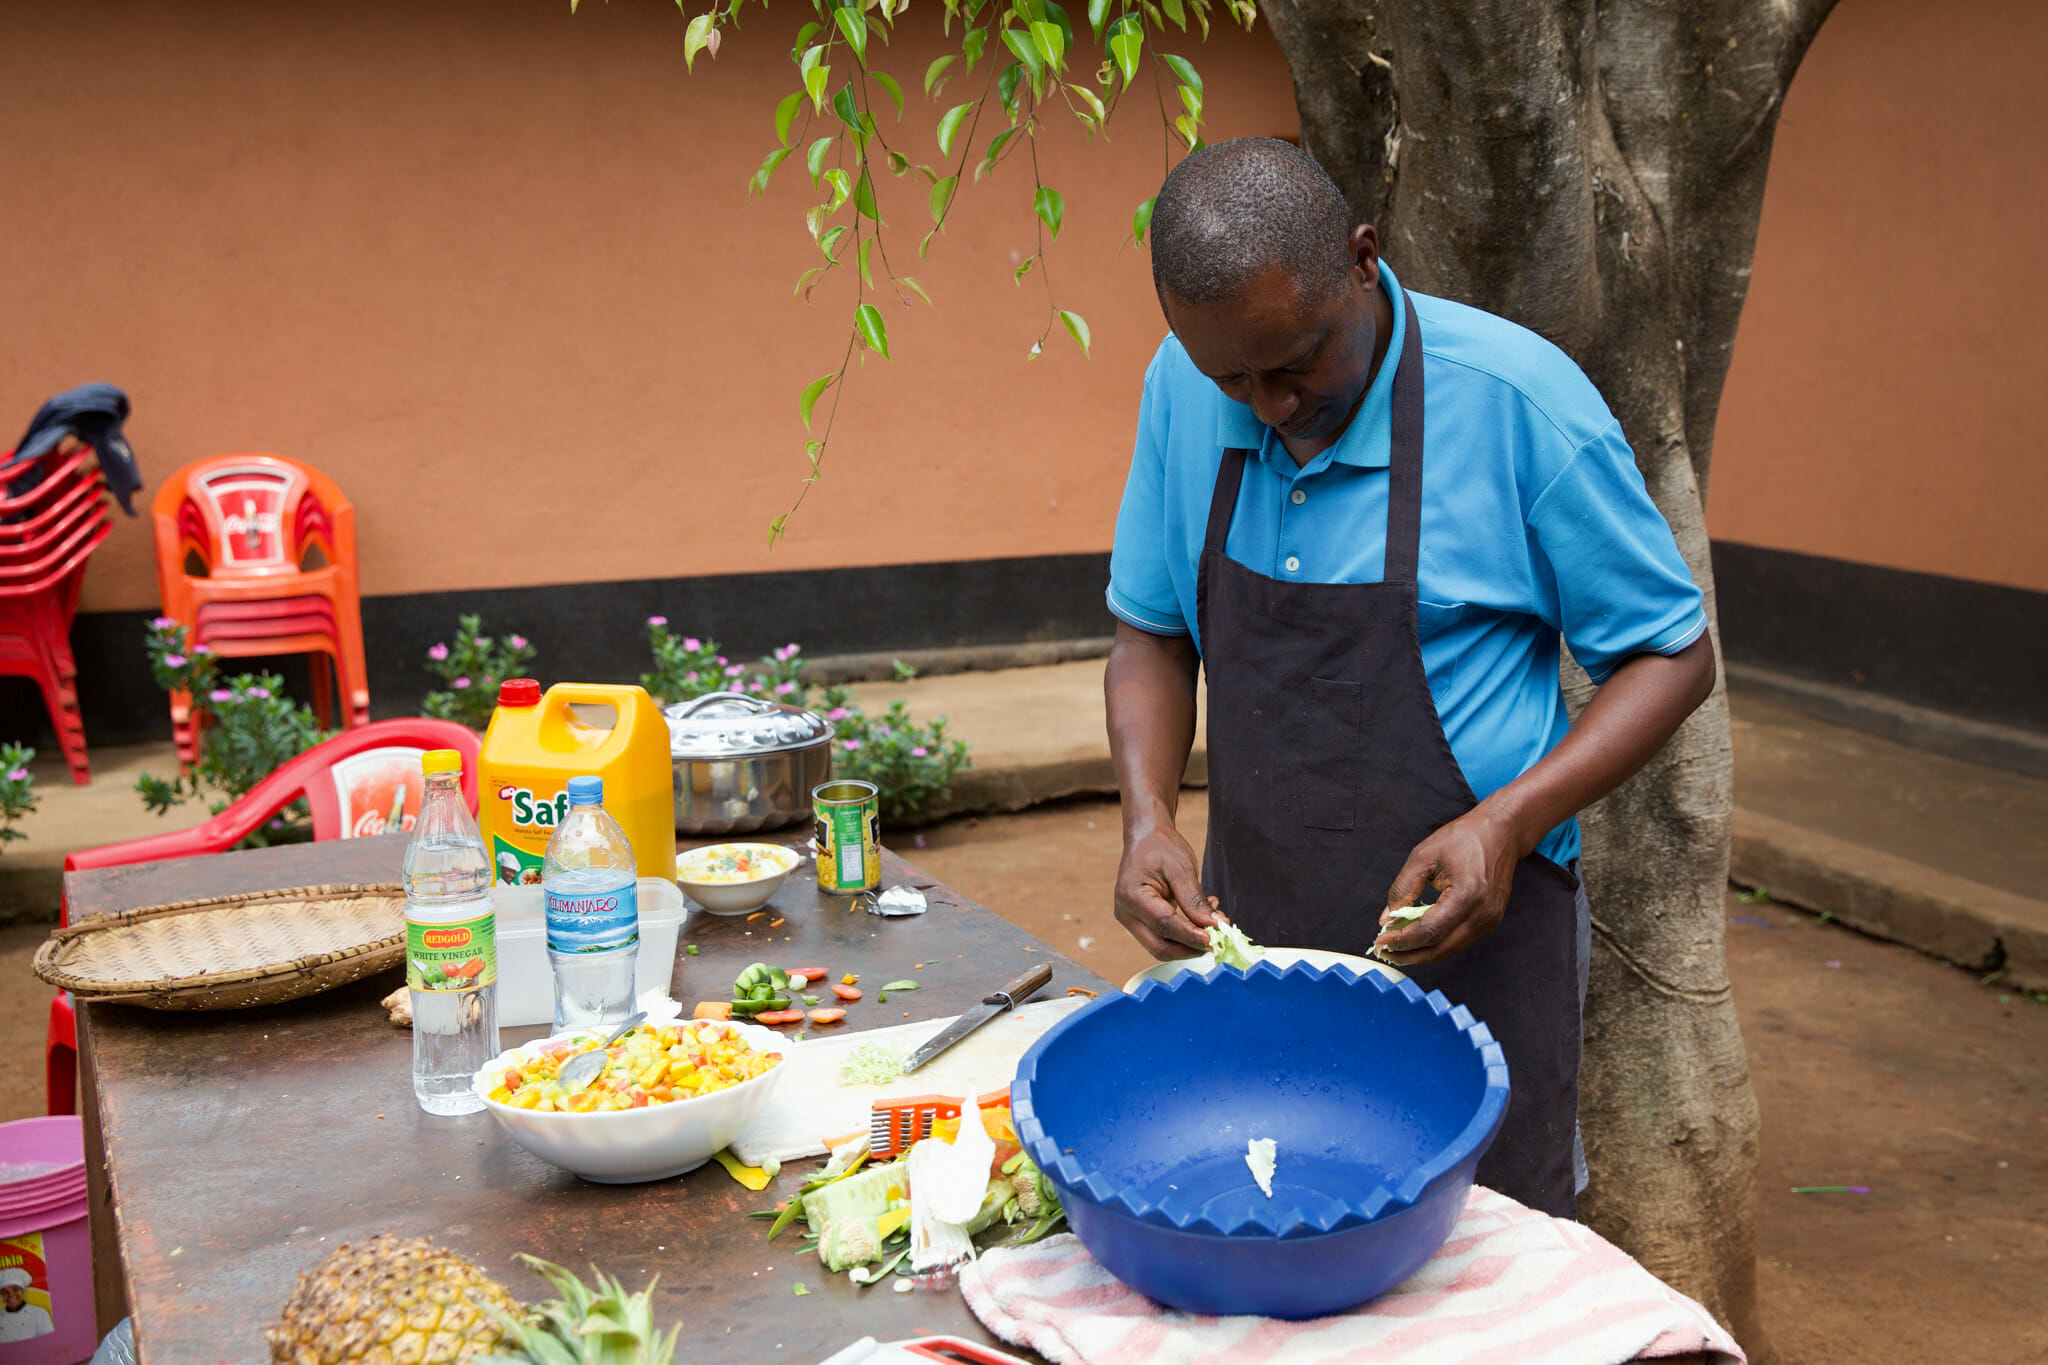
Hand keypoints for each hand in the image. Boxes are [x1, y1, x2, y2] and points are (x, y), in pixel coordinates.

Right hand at [1113, 816, 1220, 959]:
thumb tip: (1213, 927)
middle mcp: (1126, 913)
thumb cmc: (1160, 847)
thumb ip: (1195, 901)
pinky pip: (1162, 937)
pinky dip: (1183, 935)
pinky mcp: (1139, 922)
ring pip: (1161, 947)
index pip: (1164, 925)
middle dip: (1190, 948)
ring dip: (1189, 943)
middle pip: (1159, 946)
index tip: (1214, 938)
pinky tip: (1200, 920)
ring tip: (1212, 925)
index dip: (1190, 935)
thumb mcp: (1182, 869)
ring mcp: (1130, 919)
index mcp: (1132, 896)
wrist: (1146, 837)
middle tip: (1217, 942)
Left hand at [1372, 806, 1521, 965]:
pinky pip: (1460, 941)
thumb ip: (1403, 889)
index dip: (1403, 940)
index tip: (1381, 941)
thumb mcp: (1423, 856)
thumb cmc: (1463, 838)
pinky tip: (1419, 938)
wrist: (1501, 833)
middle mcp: (1482, 913)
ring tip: (1397, 948)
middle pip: (1440, 948)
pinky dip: (1437, 943)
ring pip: (1450, 949)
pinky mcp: (1491, 921)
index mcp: (1467, 894)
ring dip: (1422, 952)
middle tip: (1385, 952)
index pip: (1430, 931)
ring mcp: (1490, 920)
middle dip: (1410, 954)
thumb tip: (1387, 919)